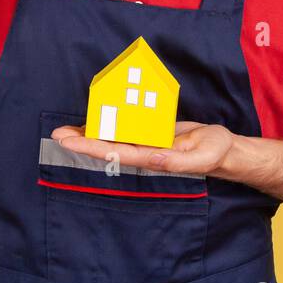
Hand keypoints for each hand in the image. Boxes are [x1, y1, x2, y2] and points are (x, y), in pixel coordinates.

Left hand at [49, 121, 234, 176]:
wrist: (225, 149)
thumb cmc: (216, 152)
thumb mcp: (203, 157)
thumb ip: (177, 161)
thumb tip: (150, 158)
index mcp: (153, 158)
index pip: (116, 153)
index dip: (91, 147)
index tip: (69, 143)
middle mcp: (145, 152)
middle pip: (108, 146)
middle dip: (83, 141)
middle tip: (57, 134)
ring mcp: (148, 143)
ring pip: (114, 137)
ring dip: (91, 133)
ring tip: (67, 128)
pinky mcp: (153, 133)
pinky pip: (126, 128)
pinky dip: (110, 124)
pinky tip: (96, 121)